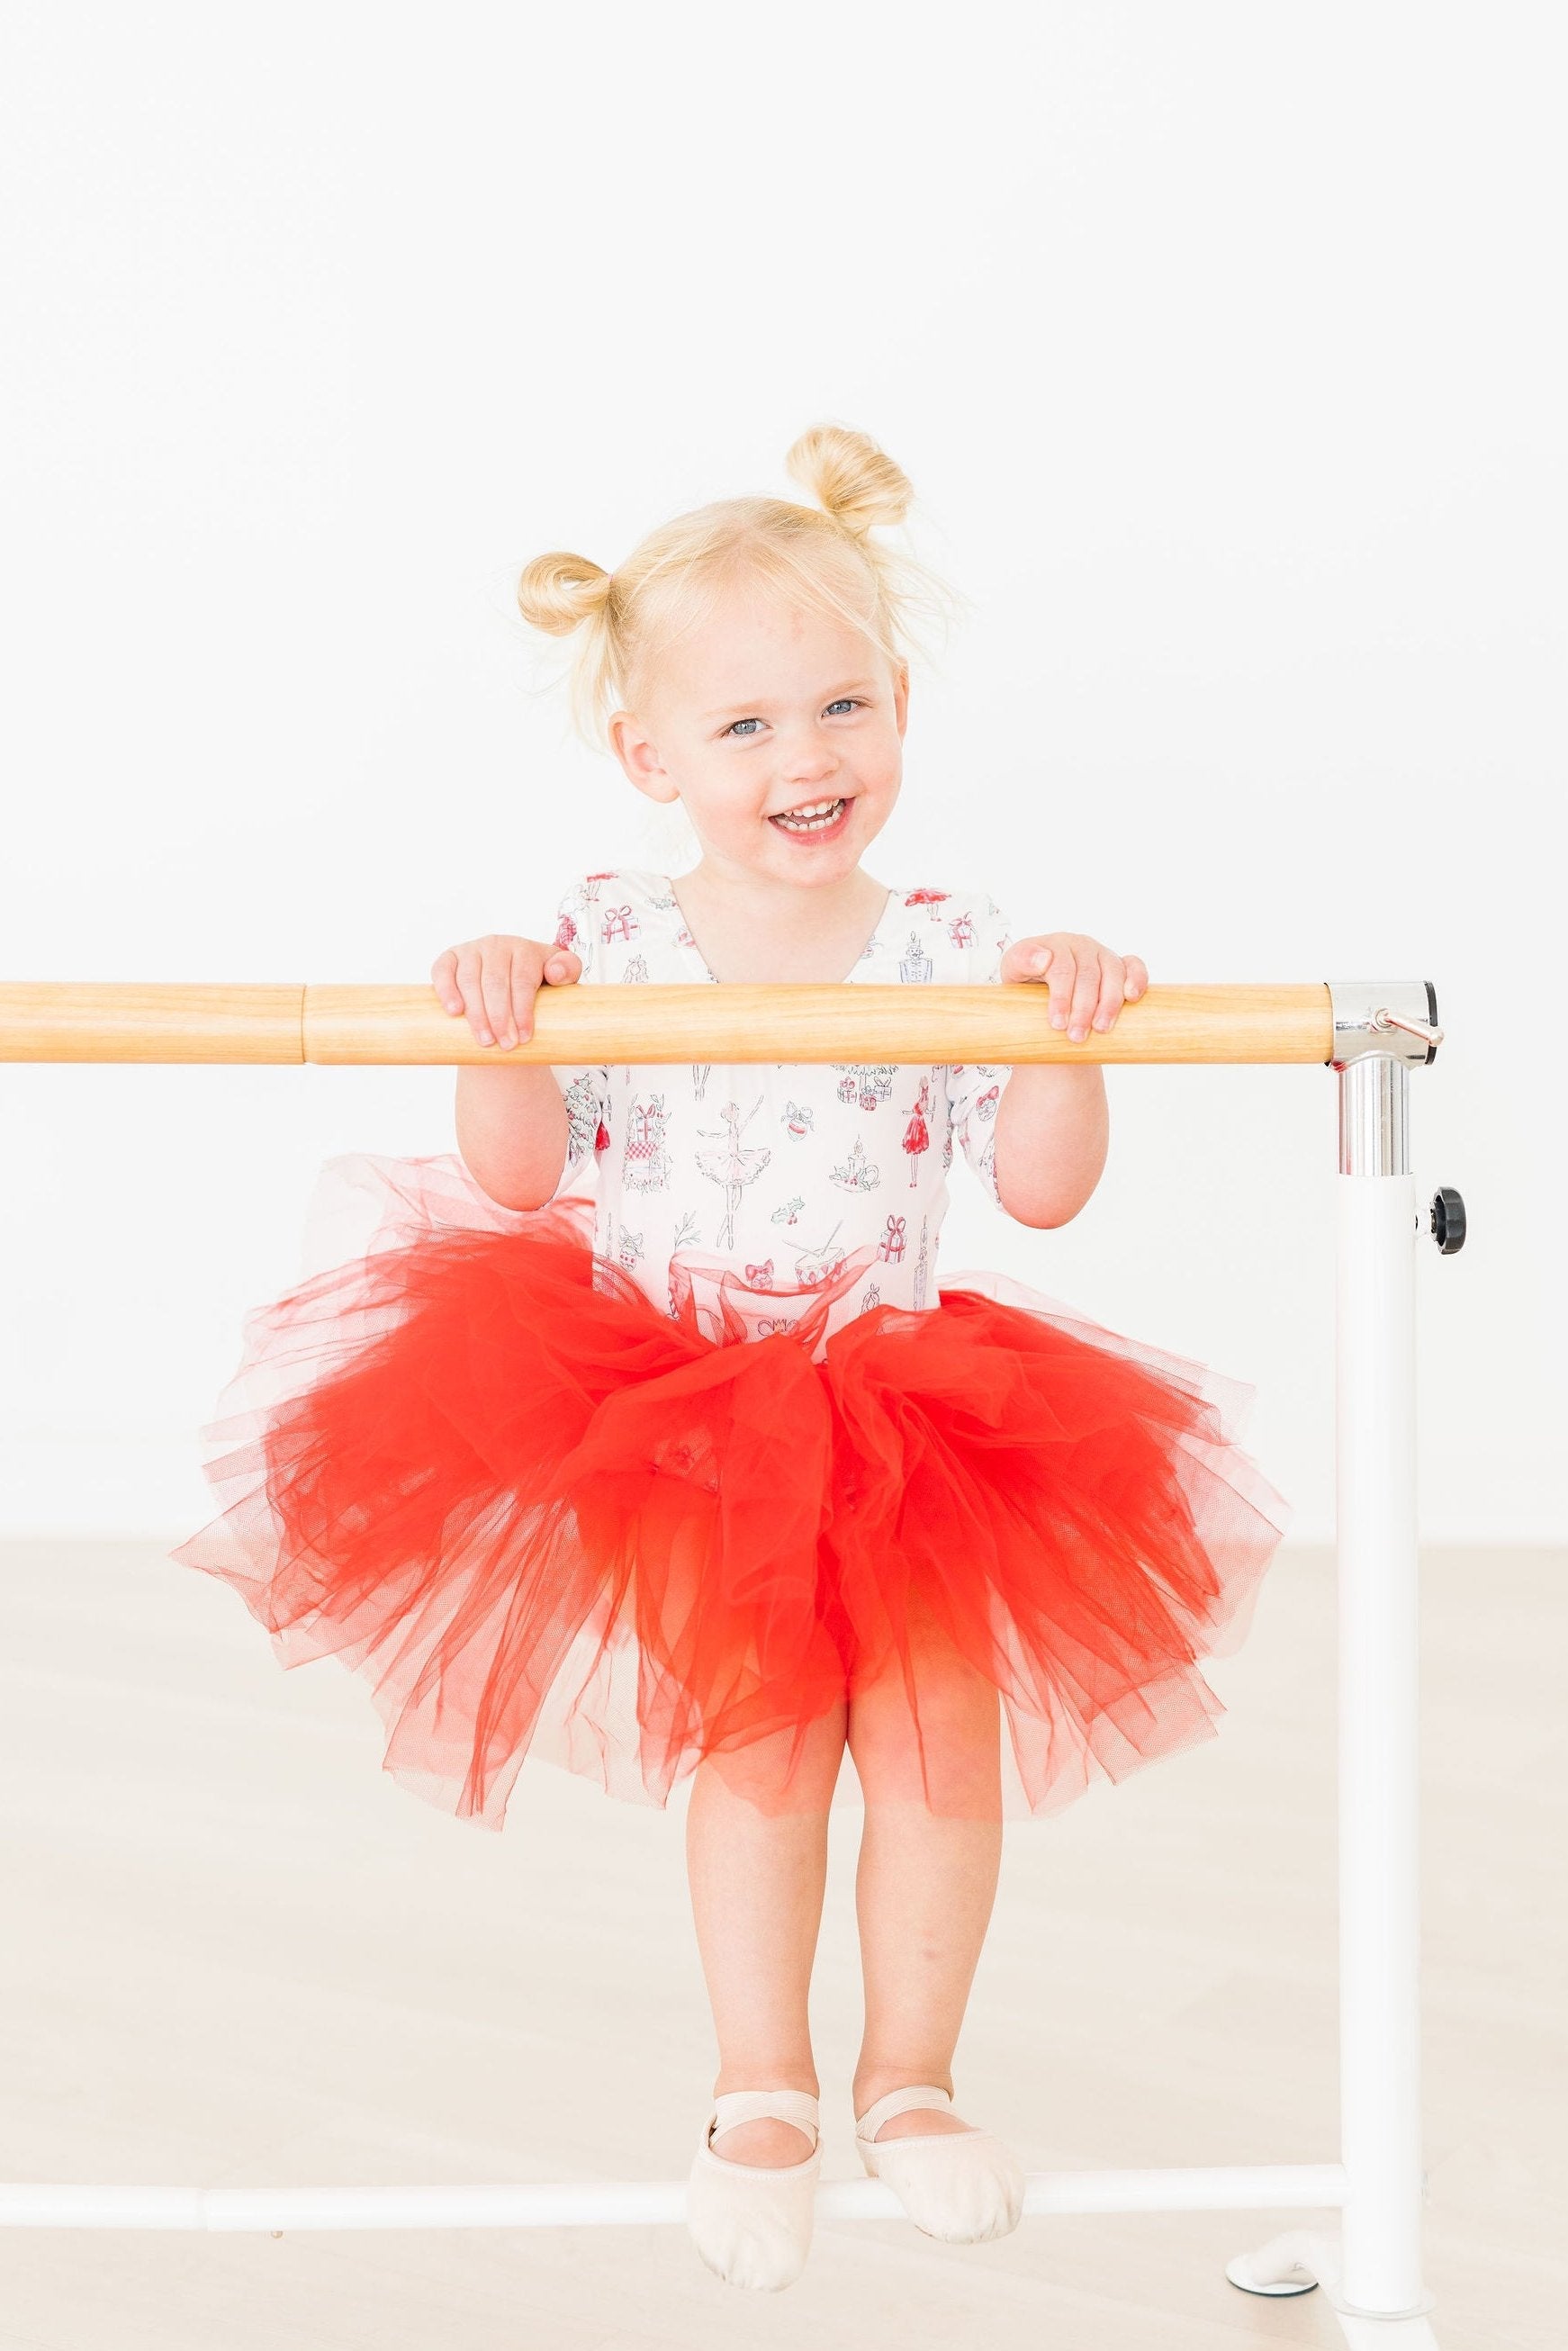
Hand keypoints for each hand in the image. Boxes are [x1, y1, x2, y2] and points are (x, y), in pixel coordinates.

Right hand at [430, 932, 582, 1048]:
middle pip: (496, 982)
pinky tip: (454, 1012)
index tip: (525, 1038)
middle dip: (500, 1017)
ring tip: (485, 1040)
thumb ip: (568, 971)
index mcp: (525, 949)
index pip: (523, 980)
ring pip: (470, 980)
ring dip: (476, 1013)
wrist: (507, 992)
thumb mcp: (559, 980)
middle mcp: (497, 945)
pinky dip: (446, 991)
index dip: (523, 1010)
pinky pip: (443, 971)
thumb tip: (555, 971)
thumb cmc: (537, 988)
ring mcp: (472, 950)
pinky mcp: (450, 958)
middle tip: (505, 1045)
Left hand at [1001, 932, 1148, 1042]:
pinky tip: (1132, 997)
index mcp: (1053, 945)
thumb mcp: (1014, 971)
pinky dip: (1137, 979)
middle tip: (1076, 1036)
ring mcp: (1100, 953)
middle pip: (1086, 975)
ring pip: (1112, 973)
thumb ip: (1021, 962)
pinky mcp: (1119, 963)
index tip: (1057, 1024)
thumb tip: (1044, 959)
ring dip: (1109, 1002)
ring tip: (1101, 1029)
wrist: (1041, 993)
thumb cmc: (1026, 983)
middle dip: (1083, 1008)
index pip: (1060, 969)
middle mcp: (1079, 946)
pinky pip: (1133, 966)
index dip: (1061, 997)